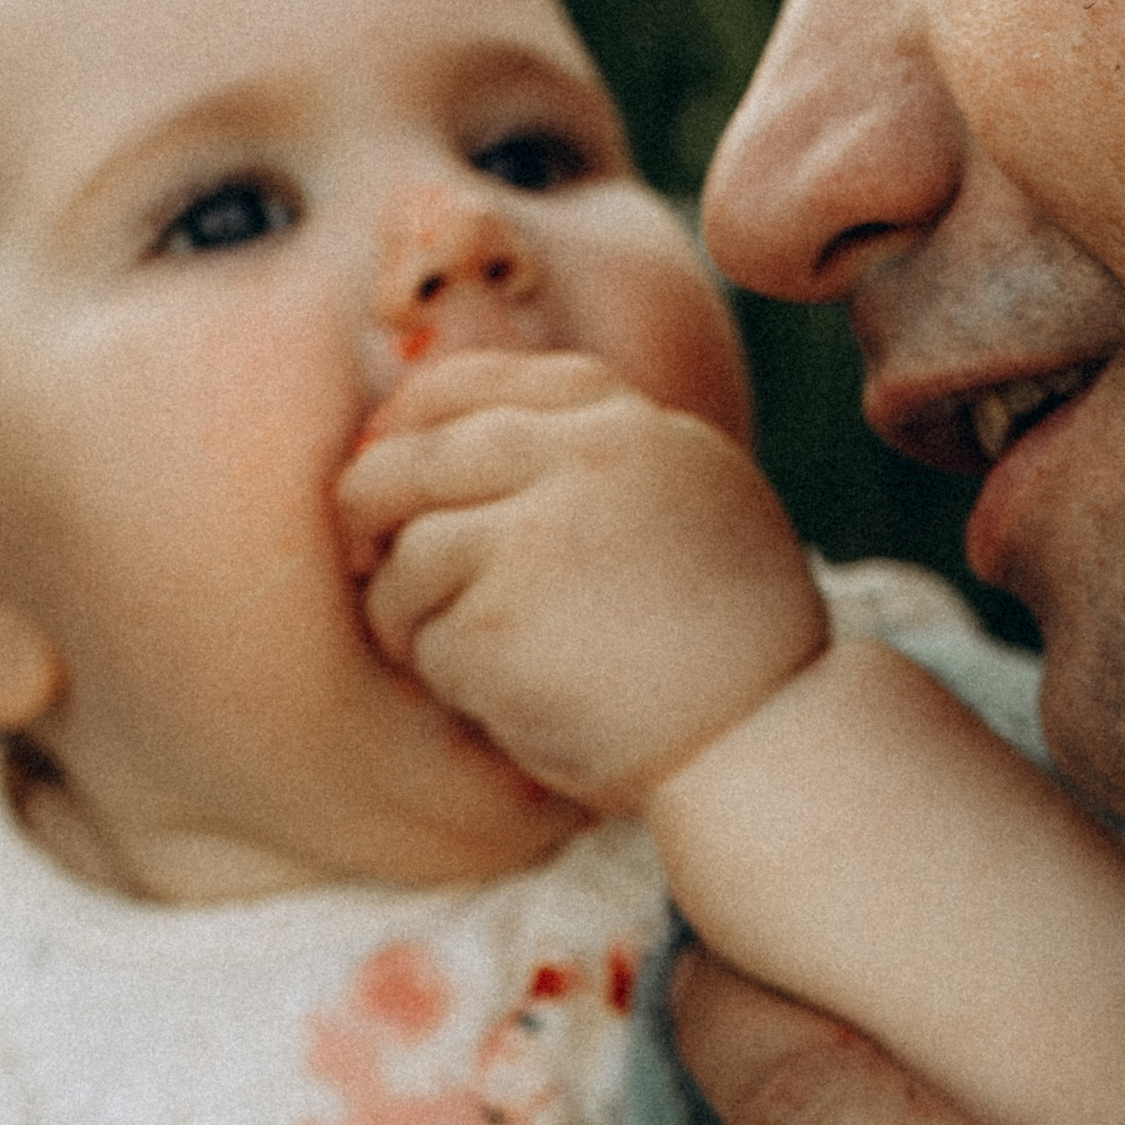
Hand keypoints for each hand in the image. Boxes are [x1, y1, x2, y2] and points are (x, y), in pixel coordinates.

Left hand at [341, 348, 826, 810]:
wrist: (764, 742)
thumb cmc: (734, 648)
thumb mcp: (698, 508)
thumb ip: (607, 463)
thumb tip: (479, 438)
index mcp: (634, 427)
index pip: (490, 381)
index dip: (423, 417)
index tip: (398, 454)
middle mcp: (582, 460)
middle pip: (421, 452)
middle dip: (370, 499)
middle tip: (361, 549)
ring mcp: (535, 536)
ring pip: (410, 550)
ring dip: (405, 609)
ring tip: (452, 655)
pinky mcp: (496, 620)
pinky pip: (422, 634)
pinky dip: (441, 674)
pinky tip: (493, 700)